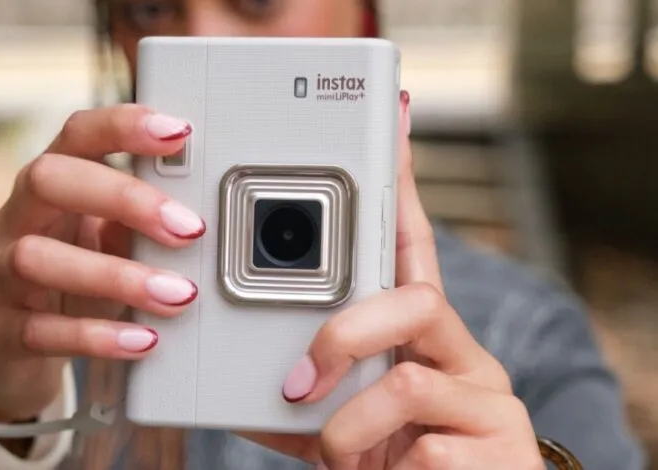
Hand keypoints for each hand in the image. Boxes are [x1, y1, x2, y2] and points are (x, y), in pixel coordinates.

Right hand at [0, 105, 203, 420]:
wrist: (11, 347)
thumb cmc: (71, 283)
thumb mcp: (105, 245)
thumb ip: (136, 225)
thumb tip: (191, 219)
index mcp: (49, 187)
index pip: (75, 136)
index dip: (122, 126)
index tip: (178, 133)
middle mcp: (15, 220)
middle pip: (47, 179)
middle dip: (123, 198)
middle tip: (188, 229)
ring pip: (35, 257)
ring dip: (117, 275)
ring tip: (178, 295)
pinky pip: (41, 331)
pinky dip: (98, 335)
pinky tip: (144, 341)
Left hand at [240, 92, 544, 468]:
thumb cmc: (384, 462)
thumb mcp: (328, 422)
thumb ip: (288, 398)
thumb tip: (214, 383)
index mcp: (420, 336)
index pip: (413, 247)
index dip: (403, 185)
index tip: (393, 119)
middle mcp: (461, 352)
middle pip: (414, 298)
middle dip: (344, 336)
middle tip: (299, 384)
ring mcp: (487, 396)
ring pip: (408, 383)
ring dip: (347, 429)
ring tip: (338, 459)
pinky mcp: (500, 445)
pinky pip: (424, 449)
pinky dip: (378, 469)